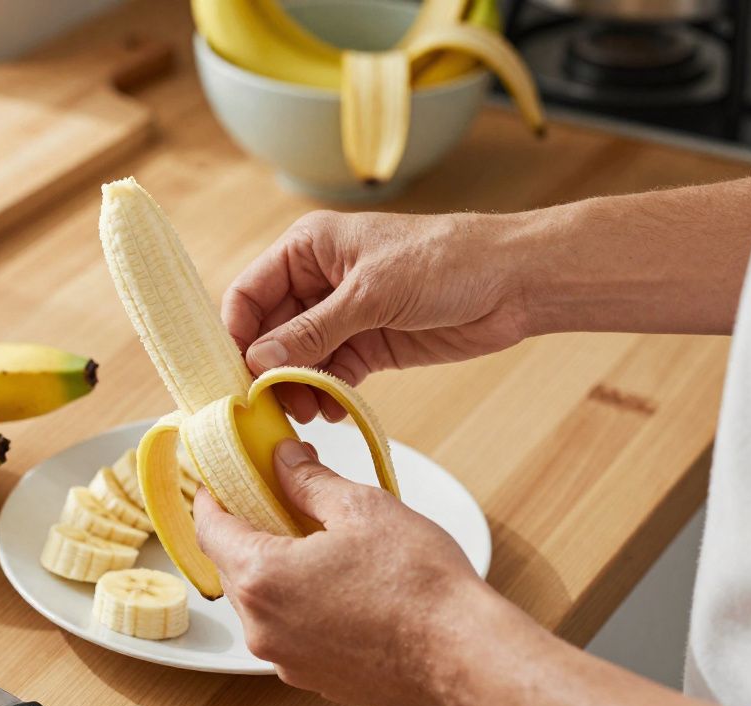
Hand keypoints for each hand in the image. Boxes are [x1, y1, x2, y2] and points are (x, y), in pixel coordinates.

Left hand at [194, 439, 490, 705]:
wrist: (465, 655)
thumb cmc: (419, 583)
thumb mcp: (360, 508)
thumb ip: (307, 481)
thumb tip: (281, 458)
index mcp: (262, 578)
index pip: (209, 529)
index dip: (211, 497)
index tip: (220, 479)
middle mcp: (262, 627)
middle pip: (232, 566)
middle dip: (248, 530)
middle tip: (276, 499)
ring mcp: (286, 659)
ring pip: (261, 602)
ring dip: (275, 569)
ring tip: (317, 541)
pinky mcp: (313, 679)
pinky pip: (289, 631)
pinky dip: (298, 604)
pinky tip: (337, 584)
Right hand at [222, 210, 530, 422]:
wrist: (514, 282)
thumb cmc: (445, 262)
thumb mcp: (370, 294)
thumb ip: (312, 331)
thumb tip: (257, 361)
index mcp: (307, 249)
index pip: (249, 293)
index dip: (237, 334)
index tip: (235, 376)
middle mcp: (317, 281)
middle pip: (270, 332)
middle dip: (268, 369)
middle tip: (270, 406)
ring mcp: (343, 315)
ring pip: (298, 358)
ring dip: (297, 387)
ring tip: (305, 412)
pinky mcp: (369, 344)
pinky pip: (332, 373)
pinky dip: (326, 393)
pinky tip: (330, 410)